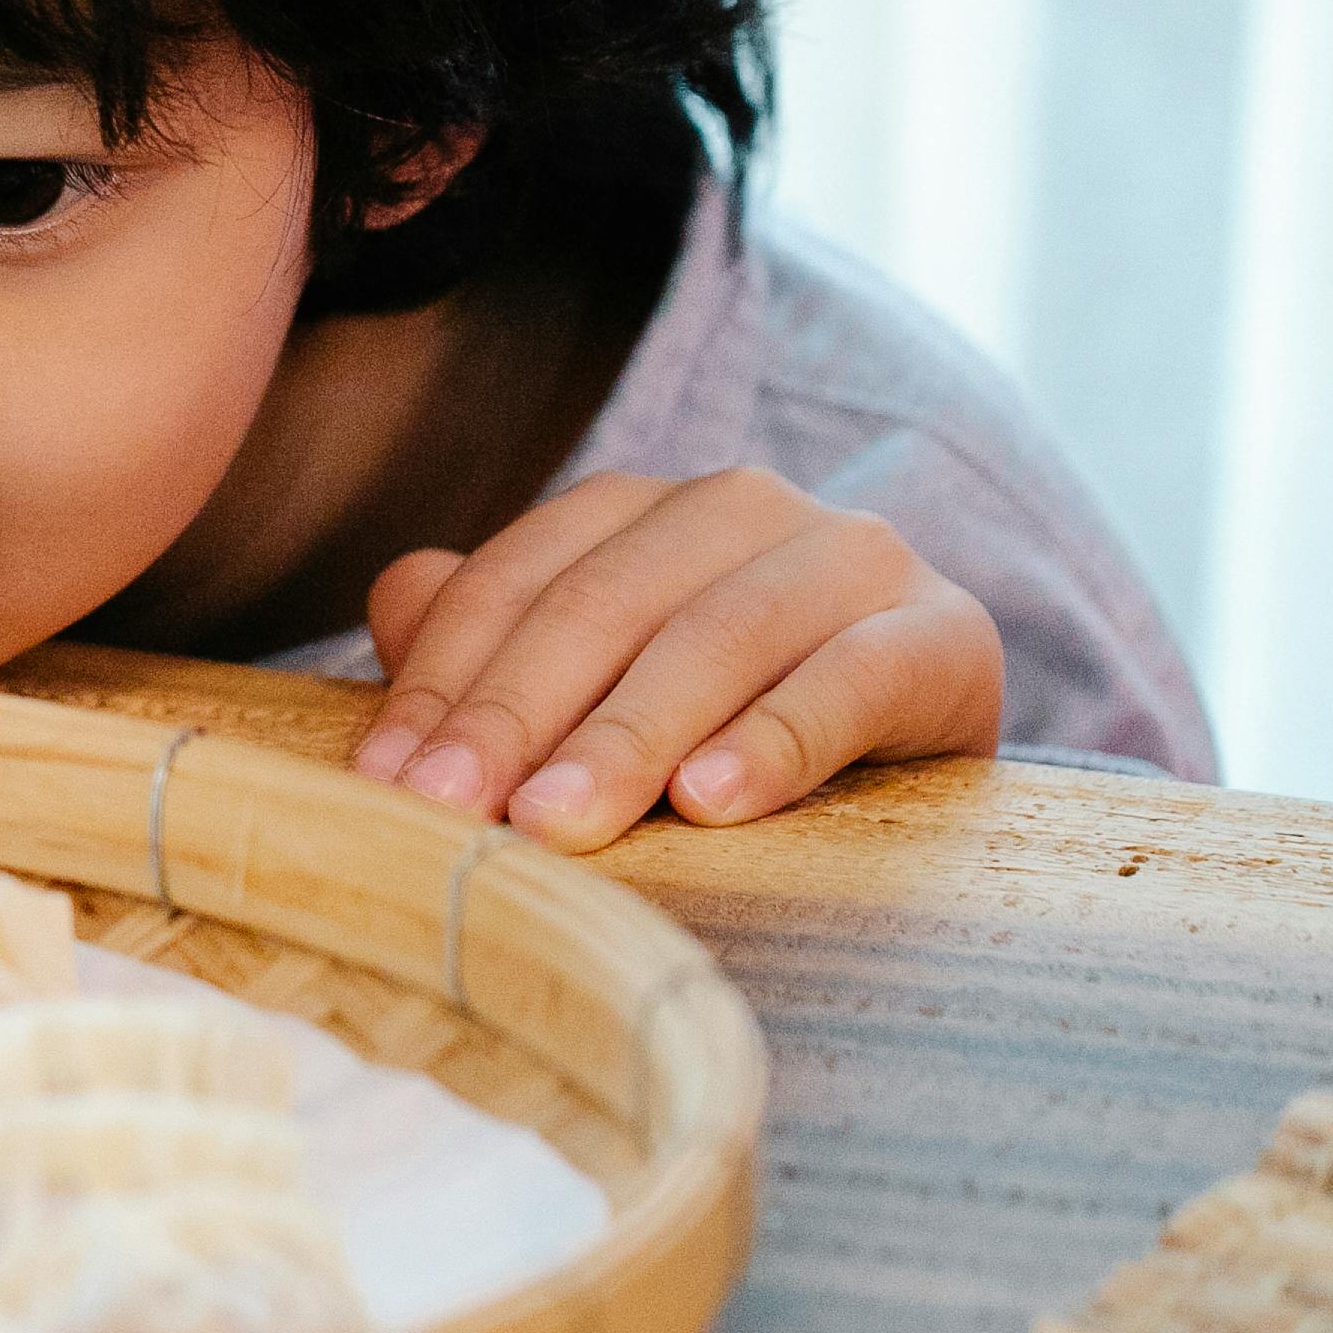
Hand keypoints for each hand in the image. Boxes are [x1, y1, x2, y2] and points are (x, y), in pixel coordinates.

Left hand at [349, 468, 1001, 848]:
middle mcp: (745, 508)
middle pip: (602, 606)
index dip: (442, 682)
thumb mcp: (603, 682)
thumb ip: (497, 637)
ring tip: (556, 823)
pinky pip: (852, 679)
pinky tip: (714, 802)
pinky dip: (777, 739)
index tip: (387, 786)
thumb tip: (393, 600)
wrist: (920, 745)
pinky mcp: (945, 633)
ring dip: (626, 738)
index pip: (517, 581)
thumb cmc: (723, 719)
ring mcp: (853, 558)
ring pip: (715, 639)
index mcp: (643, 509)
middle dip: (515, 718)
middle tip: (450, 815)